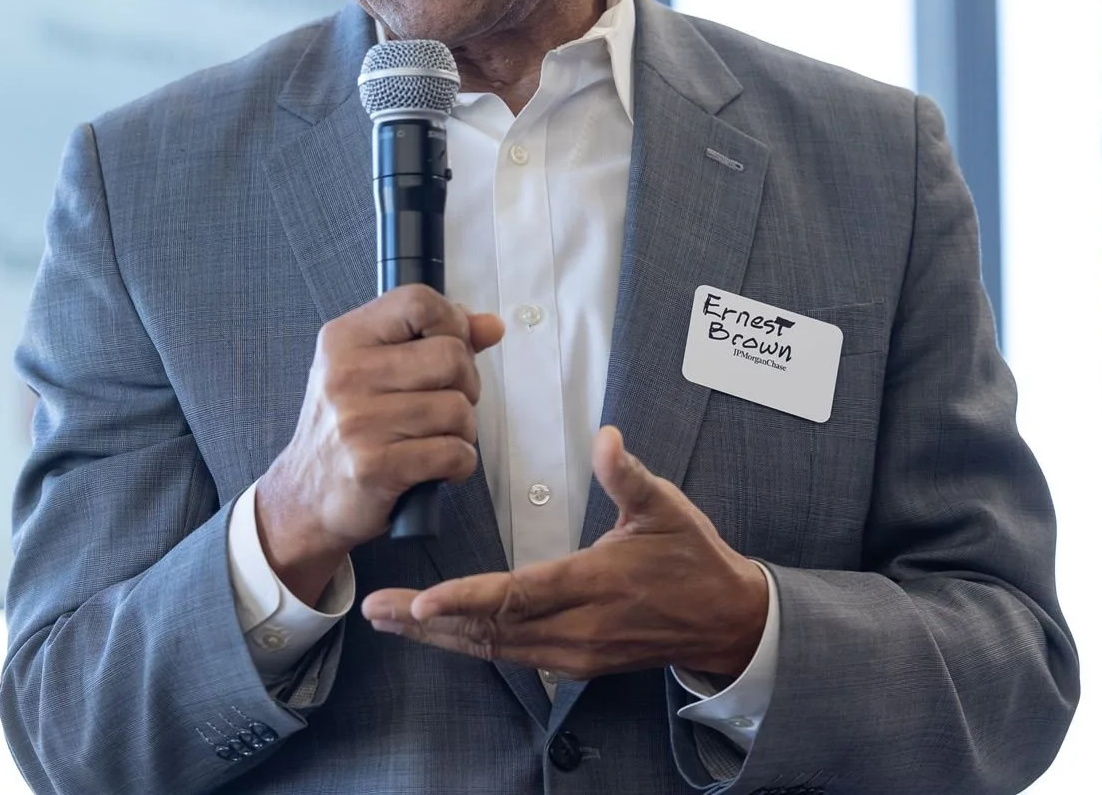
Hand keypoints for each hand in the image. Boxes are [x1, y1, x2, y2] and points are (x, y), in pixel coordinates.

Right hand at [256, 285, 503, 605]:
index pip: (418, 302)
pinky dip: (458, 464)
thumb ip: (434, 339)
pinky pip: (454, 453)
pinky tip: (435, 467)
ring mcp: (359, 421)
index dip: (452, 322)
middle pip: (451, 356)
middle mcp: (347, 375)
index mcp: (345, 339)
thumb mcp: (374, 369)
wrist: (305, 497)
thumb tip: (490, 326)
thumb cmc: (348, 428)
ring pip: (458, 408)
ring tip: (435, 438)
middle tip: (447, 403)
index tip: (452, 346)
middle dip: (467, 384)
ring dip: (462, 430)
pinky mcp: (375, 467)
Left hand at [360, 425, 769, 679]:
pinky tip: (437, 632)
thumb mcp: (666, 508)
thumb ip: (628, 475)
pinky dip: (468, 643)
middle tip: (376, 608)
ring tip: (390, 619)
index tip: (422, 599)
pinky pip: (510, 655)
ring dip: (440, 636)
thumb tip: (605, 437)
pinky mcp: (574, 664)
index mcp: (597, 584)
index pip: (520, 595)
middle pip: (492, 630)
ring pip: (494, 648)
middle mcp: (579, 628)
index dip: (468, 600)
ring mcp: (575, 653)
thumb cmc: (693, 558)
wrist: (725, 620)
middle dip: (429, 621)